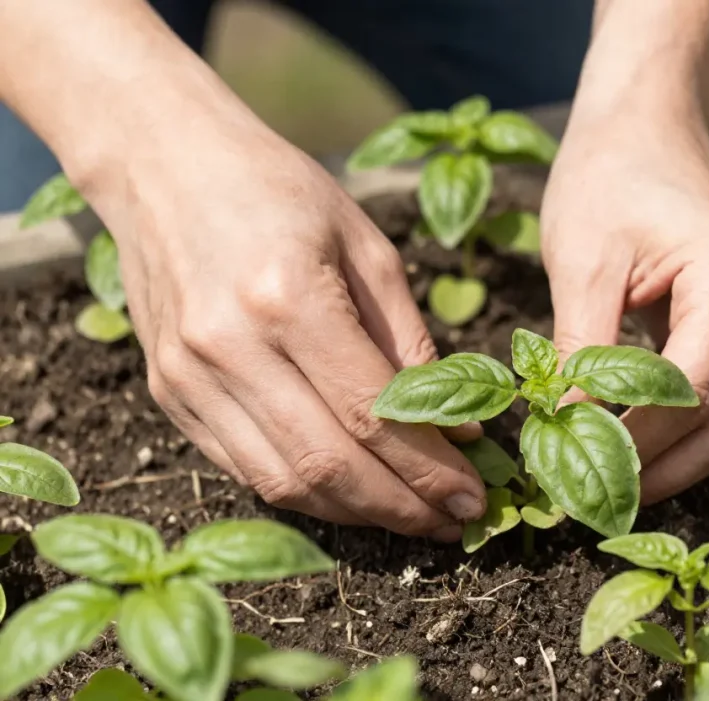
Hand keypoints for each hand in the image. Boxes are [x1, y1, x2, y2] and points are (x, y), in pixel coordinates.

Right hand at [80, 114, 486, 540]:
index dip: (429, 470)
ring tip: (408, 518)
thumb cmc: (280, 190)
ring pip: (281, 481)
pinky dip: (301, 492)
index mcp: (289, 299)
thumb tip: (458, 426)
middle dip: (400, 508)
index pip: (372, 416)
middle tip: (452, 523)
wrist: (163, 166)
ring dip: (354, 513)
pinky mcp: (166, 393)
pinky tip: (348, 493)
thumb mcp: (366, 246)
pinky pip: (240, 467)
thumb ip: (410, 341)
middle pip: (328, 464)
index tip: (473, 497)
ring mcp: (188, 376)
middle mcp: (230, 347)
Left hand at [541, 118, 708, 503]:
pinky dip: (675, 432)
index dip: (629, 444)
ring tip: (600, 486)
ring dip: (667, 462)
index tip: (565, 470)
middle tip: (585, 502)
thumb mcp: (582, 260)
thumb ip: (582, 351)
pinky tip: (625, 448)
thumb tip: (567, 434)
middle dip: (655, 472)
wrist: (648, 126)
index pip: (688, 393)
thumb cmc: (608, 176)